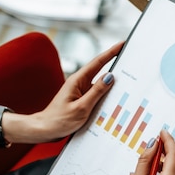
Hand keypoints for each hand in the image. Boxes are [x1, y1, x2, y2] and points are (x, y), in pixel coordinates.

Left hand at [1, 41, 123, 143]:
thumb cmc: (59, 120)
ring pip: (100, 85)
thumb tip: (110, 77)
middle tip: (130, 60)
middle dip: (115, 64)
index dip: (111, 53)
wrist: (45, 130)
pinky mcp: (82, 100)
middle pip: (101, 71)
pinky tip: (114, 100)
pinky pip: (97, 95)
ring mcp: (81, 92)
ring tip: (127, 82)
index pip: (98, 63)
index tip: (122, 44)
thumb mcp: (81, 107)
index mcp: (77, 81)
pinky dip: (106, 95)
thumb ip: (96, 92)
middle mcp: (79, 83)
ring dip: (112, 84)